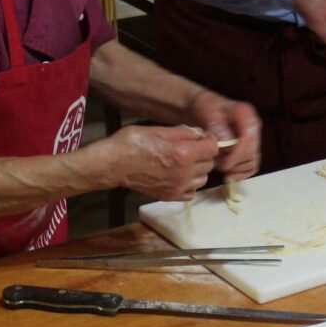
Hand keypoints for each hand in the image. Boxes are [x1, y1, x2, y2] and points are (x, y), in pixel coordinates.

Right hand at [104, 124, 220, 200]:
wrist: (112, 164)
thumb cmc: (132, 143)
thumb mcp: (159, 129)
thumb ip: (183, 132)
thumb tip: (199, 133)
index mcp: (183, 153)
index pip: (213, 148)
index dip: (209, 140)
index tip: (203, 138)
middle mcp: (184, 173)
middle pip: (209, 164)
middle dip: (203, 154)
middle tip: (191, 148)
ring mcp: (177, 187)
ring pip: (202, 179)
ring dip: (198, 170)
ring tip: (184, 162)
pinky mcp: (169, 196)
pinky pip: (191, 192)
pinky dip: (189, 184)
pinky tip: (179, 175)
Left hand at [185, 90, 261, 180]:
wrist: (202, 107)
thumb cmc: (204, 107)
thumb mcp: (207, 113)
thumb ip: (217, 126)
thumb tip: (227, 142)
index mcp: (245, 113)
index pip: (249, 139)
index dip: (237, 155)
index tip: (222, 164)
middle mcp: (253, 126)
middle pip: (251, 153)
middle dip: (234, 163)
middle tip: (216, 164)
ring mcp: (253, 138)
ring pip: (252, 162)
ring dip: (235, 169)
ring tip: (218, 164)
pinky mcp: (249, 148)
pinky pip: (251, 166)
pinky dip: (241, 173)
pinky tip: (228, 175)